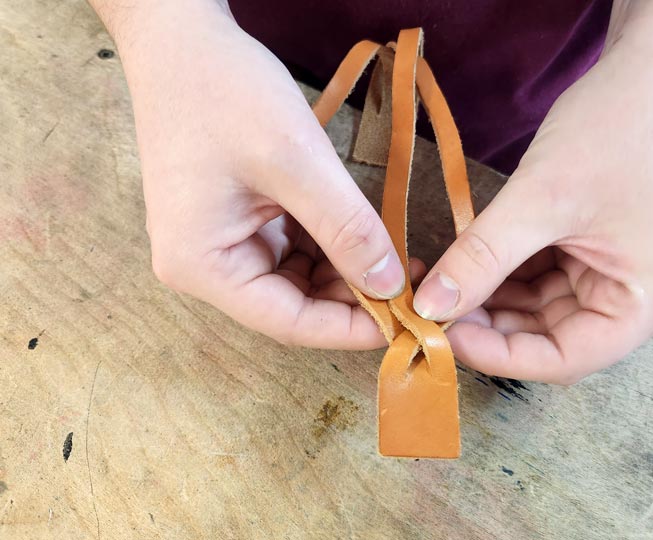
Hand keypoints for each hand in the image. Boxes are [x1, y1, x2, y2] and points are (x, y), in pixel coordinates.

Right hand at [114, 3, 406, 347]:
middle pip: (292, 304)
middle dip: (354, 298)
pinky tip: (367, 236)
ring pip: (297, 279)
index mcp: (201, 265)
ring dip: (347, 271)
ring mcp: (221, 242)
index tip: (407, 321)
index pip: (287, 322)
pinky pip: (292, 248)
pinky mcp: (237, 220)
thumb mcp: (295, 162)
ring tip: (399, 258)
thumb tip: (391, 285)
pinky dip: (331, 245)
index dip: (349, 328)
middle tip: (413, 284)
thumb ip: (346, 228)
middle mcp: (205, 265)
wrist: (181, 40)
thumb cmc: (223, 92)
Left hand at [410, 7, 652, 382]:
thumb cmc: (617, 128)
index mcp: (649, 302)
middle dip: (489, 321)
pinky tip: (470, 263)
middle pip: (553, 335)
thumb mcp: (540, 199)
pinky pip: (551, 277)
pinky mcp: (609, 252)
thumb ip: (481, 257)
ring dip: (494, 297)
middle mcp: (645, 300)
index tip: (441, 334)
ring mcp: (628, 275)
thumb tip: (429, 303)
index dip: (498, 354)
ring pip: (546, 307)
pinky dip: (510, 272)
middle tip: (432, 305)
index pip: (564, 359)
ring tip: (443, 282)